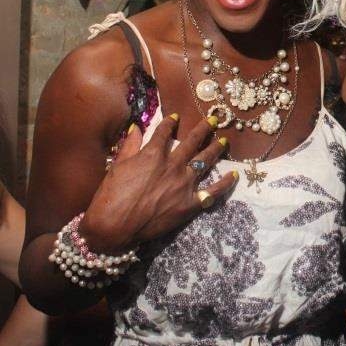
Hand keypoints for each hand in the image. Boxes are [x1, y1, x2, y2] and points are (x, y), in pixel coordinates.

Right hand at [79, 114, 236, 252]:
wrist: (113, 227)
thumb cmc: (110, 197)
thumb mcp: (117, 166)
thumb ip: (130, 145)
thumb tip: (136, 126)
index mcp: (154, 154)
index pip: (164, 132)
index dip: (170, 123)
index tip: (176, 117)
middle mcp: (173, 165)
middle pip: (193, 141)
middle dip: (204, 128)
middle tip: (214, 119)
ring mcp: (184, 184)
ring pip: (206, 160)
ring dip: (216, 149)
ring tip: (225, 141)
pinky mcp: (189, 204)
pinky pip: (213, 192)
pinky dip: (225, 183)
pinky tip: (234, 175)